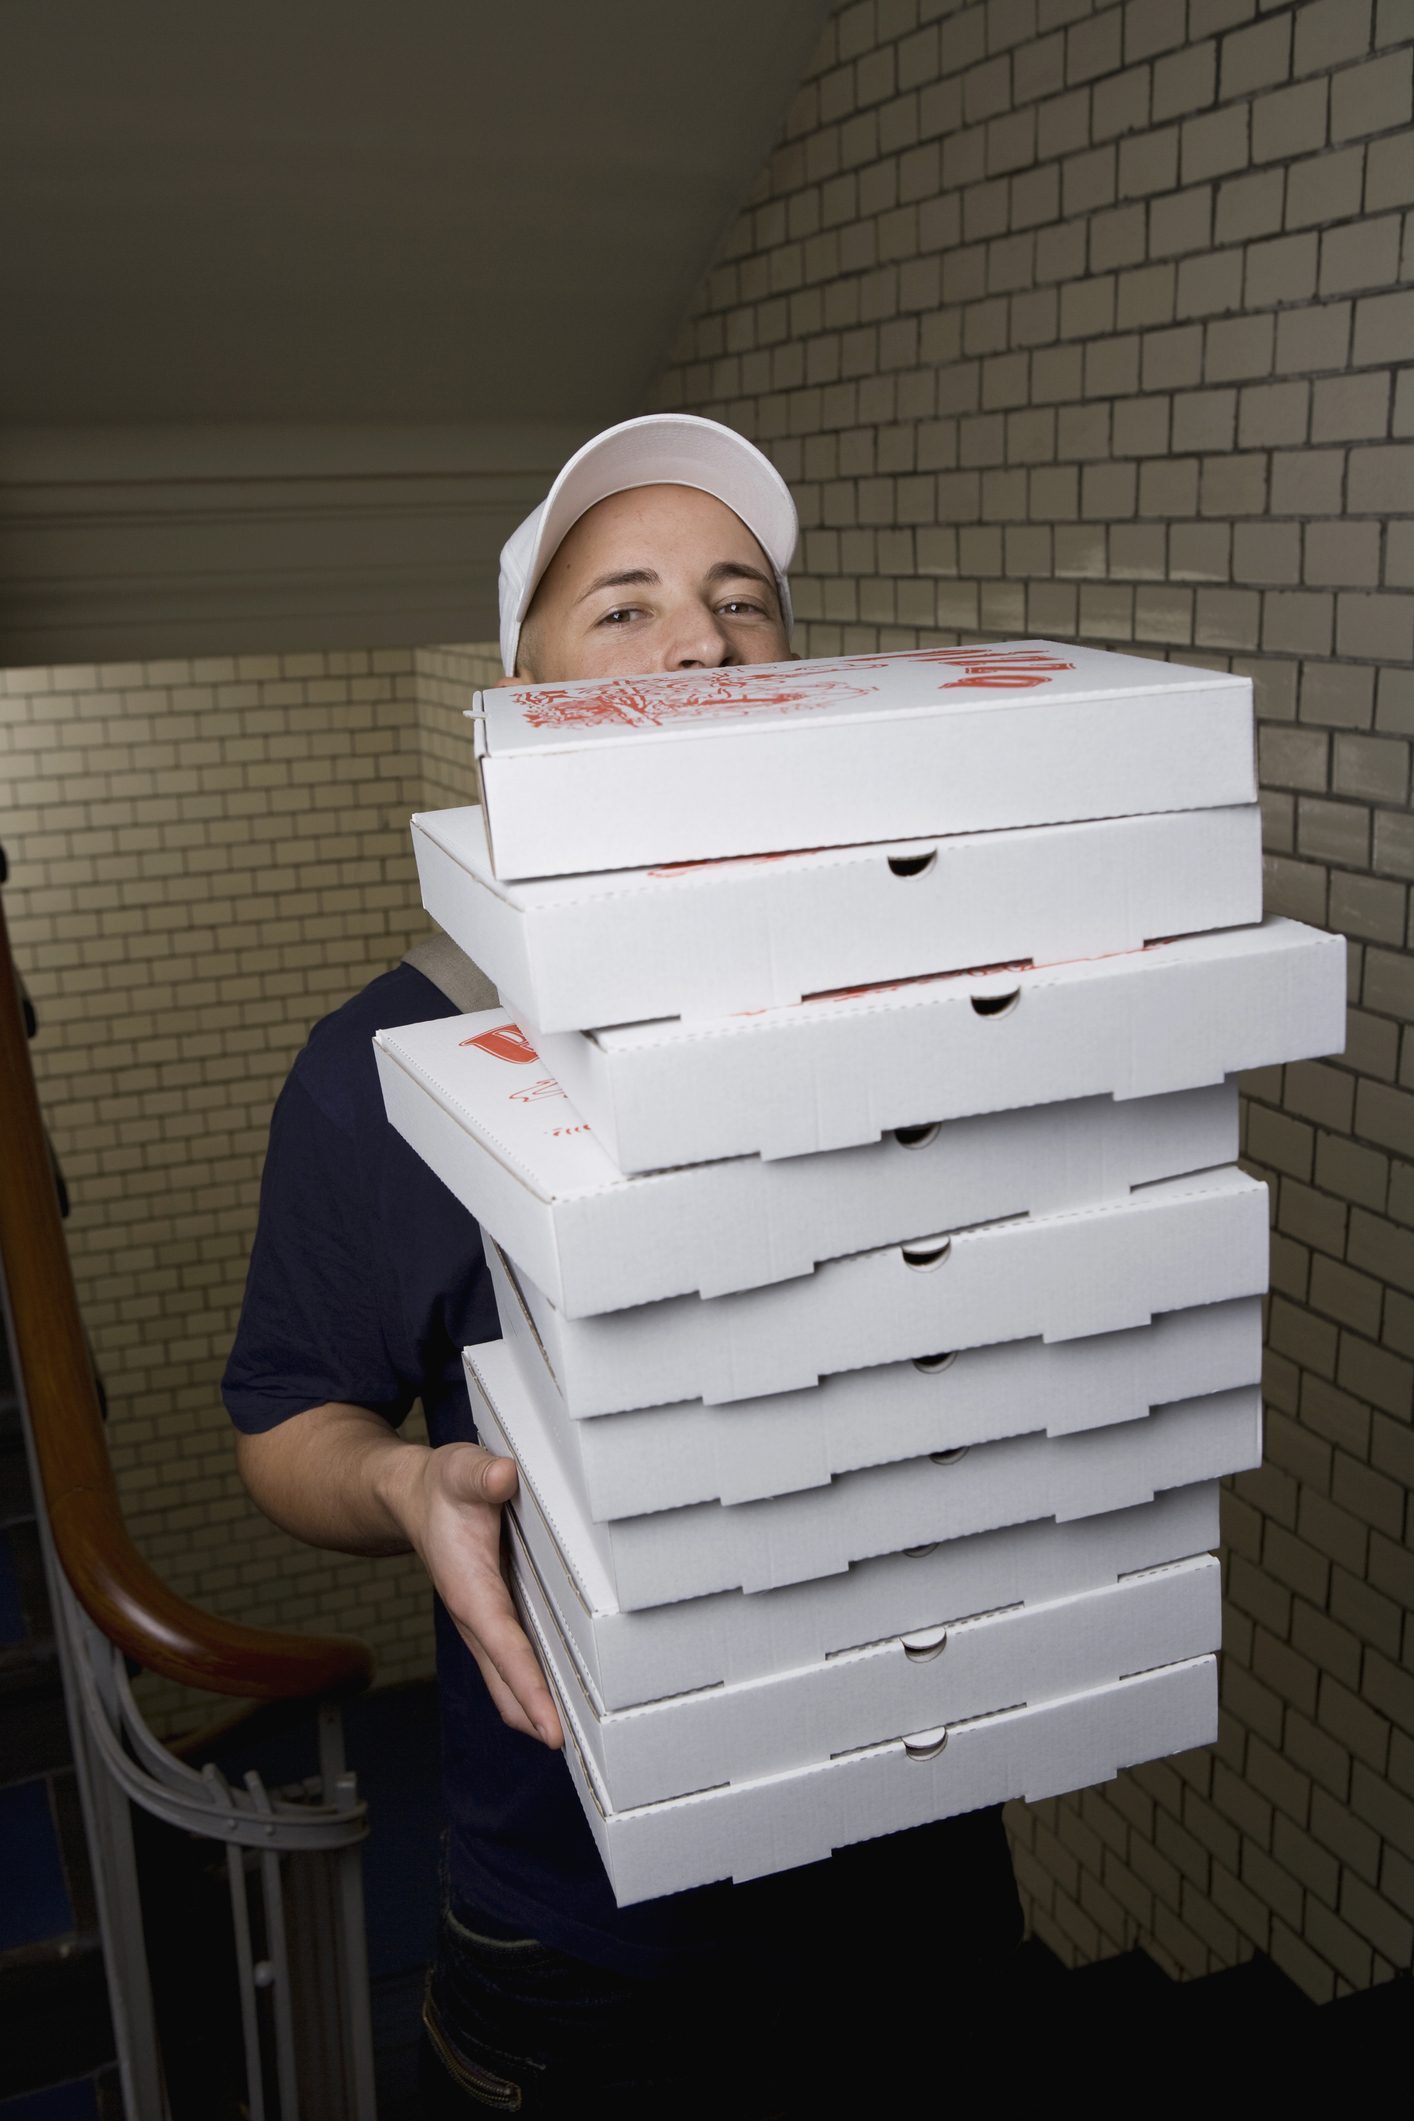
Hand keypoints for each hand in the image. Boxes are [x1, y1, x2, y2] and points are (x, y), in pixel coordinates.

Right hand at [390, 1441, 563, 1749]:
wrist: (410, 1497)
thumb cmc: (441, 1487)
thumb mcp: (460, 1470)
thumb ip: (481, 1475)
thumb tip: (503, 1476)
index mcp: (471, 1591)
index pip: (506, 1649)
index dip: (529, 1688)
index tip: (552, 1730)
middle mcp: (475, 1618)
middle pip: (507, 1685)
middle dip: (538, 1720)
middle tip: (582, 1753)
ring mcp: (482, 1624)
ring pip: (507, 1683)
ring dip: (536, 1712)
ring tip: (581, 1740)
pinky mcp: (491, 1619)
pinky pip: (512, 1666)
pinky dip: (532, 1690)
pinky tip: (560, 1700)